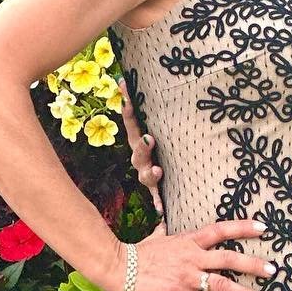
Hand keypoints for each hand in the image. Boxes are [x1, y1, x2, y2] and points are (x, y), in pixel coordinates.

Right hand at [105, 220, 274, 290]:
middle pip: (230, 258)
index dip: (243, 228)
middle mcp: (192, 257)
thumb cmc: (134, 254)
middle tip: (273, 270)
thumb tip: (162, 226)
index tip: (264, 227)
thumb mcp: (154, 239)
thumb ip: (164, 234)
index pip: (221, 230)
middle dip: (254, 264)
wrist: (115, 266)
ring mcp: (186, 276)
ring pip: (222, 283)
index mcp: (188, 242)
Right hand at [121, 91, 163, 217]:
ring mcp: (147, 173)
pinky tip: (162, 210)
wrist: (167, 177)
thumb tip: (139, 79)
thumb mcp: (163, 127)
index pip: (131, 121)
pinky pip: (157, 197)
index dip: (127, 106)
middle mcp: (140, 157)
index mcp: (140, 140)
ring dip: (150, 172)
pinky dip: (159, 203)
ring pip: (145, 174)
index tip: (125, 87)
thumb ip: (150, 109)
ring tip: (157, 171)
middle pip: (137, 151)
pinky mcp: (158, 189)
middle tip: (150, 138)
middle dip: (142, 145)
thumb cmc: (167, 146)